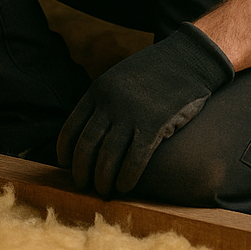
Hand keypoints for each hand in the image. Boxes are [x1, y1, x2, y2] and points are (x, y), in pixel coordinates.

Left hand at [57, 22, 233, 194]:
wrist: (185, 59)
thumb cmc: (152, 71)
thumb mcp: (119, 77)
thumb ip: (103, 100)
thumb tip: (89, 129)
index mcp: (98, 90)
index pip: (71, 127)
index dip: (65, 151)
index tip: (65, 165)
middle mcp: (110, 103)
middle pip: (86, 146)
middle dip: (81, 170)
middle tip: (83, 184)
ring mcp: (131, 114)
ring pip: (108, 157)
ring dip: (102, 179)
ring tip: (103, 190)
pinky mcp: (154, 125)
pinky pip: (135, 160)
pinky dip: (126, 177)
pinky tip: (124, 186)